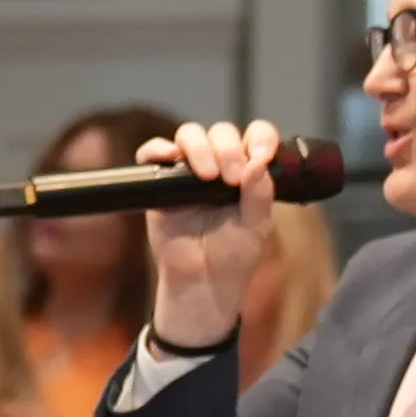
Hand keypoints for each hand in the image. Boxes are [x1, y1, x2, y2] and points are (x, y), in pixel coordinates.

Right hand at [142, 117, 303, 352]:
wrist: (203, 284)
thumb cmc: (233, 256)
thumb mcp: (257, 228)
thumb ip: (260, 195)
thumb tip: (258, 163)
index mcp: (248, 171)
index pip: (256, 137)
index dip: (261, 137)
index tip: (263, 155)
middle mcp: (219, 164)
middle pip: (221, 133)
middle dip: (228, 149)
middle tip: (232, 179)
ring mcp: (188, 171)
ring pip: (190, 136)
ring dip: (200, 148)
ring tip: (207, 176)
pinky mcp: (160, 183)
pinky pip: (152, 154)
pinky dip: (157, 149)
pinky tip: (169, 158)